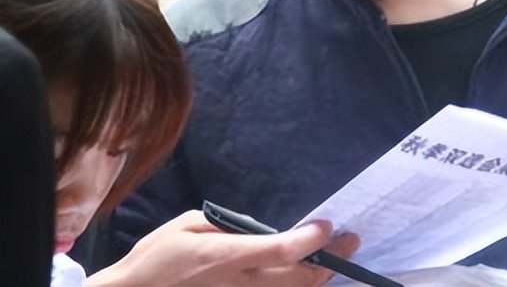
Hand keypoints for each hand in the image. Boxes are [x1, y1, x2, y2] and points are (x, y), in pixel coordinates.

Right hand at [87, 210, 360, 285]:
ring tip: (332, 259)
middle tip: (349, 240)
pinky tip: (306, 278)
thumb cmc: (157, 258)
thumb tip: (257, 230)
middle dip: (329, 258)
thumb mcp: (188, 225)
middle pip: (299, 278)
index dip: (310, 238)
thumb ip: (227, 227)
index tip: (327, 225)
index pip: (281, 249)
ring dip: (318, 278)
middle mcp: (240, 283)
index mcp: (226, 256)